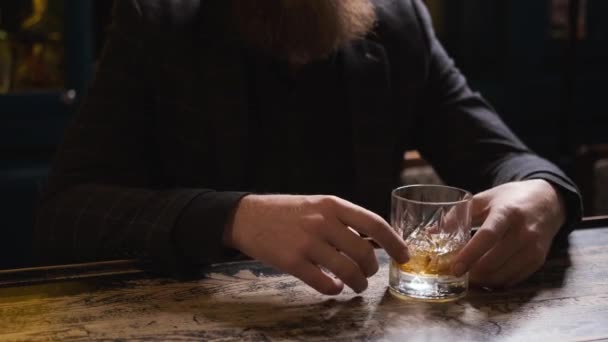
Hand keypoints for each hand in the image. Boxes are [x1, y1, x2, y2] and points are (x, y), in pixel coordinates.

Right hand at [223, 195, 408, 294]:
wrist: (247, 216)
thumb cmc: (286, 211)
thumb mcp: (317, 205)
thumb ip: (343, 220)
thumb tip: (373, 242)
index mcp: (333, 205)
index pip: (374, 224)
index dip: (394, 242)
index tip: (404, 255)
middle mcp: (322, 222)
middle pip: (363, 253)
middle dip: (371, 269)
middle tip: (368, 274)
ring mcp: (307, 242)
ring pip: (347, 271)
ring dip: (357, 283)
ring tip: (355, 285)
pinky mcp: (292, 262)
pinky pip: (323, 283)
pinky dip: (334, 289)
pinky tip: (333, 287)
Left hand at [451, 180, 565, 286]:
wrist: (547, 201)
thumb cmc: (509, 199)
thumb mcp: (483, 199)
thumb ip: (458, 215)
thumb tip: (430, 232)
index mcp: (507, 212)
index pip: (487, 236)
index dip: (469, 254)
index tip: (454, 267)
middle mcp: (523, 231)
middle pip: (494, 260)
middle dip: (472, 272)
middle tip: (455, 274)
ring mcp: (533, 247)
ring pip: (504, 274)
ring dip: (483, 279)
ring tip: (468, 276)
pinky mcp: (538, 260)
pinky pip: (514, 279)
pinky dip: (497, 281)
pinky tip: (485, 277)